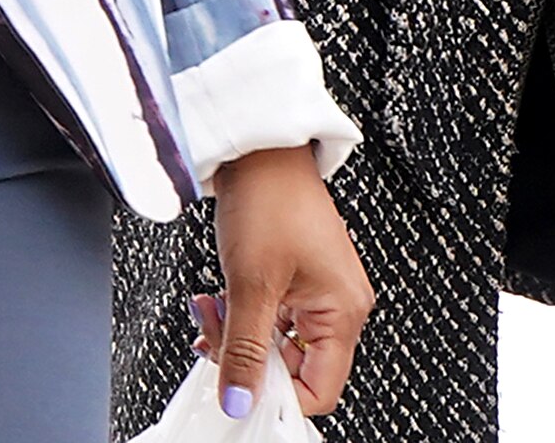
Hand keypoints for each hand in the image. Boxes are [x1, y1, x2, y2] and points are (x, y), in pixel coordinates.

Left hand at [201, 143, 371, 418]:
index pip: (319, 390)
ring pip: (276, 345)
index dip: (276, 396)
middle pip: (294, 369)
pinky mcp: (299, 281)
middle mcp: (340, 305)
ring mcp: (320, 293)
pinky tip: (220, 302)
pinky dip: (242, 318)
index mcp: (343, 310)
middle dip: (246, 358)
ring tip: (211, 311)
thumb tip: (239, 402)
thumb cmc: (270, 198)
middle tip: (213, 335)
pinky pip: (272, 321)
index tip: (239, 389)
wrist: (262, 151)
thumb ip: (243, 351)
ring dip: (237, 337)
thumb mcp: (250, 284)